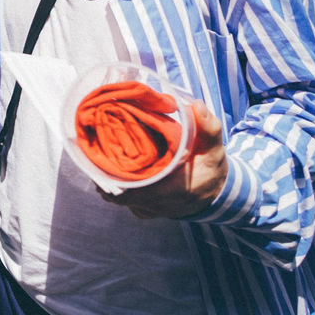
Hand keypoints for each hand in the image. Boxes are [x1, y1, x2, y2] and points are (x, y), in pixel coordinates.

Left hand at [101, 101, 226, 218]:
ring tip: (102, 154)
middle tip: (99, 147)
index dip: (111, 177)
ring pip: (117, 196)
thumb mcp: (213, 149)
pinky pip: (122, 199)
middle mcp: (156, 205)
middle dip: (105, 171)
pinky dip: (115, 185)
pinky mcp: (143, 209)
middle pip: (117, 192)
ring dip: (109, 178)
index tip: (103, 155)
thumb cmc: (211, 170)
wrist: (215, 195)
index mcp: (171, 191)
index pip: (131, 192)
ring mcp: (147, 210)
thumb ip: (208, 128)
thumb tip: (196, 105)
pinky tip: (110, 167)